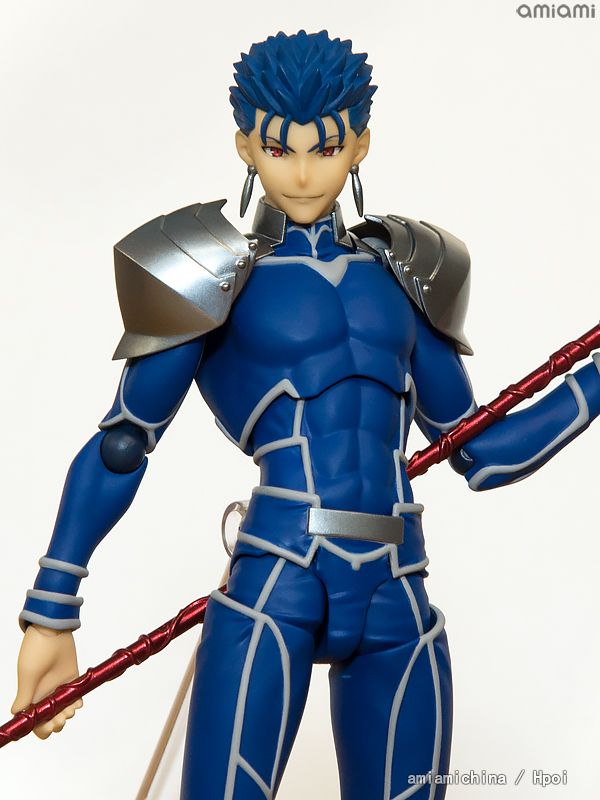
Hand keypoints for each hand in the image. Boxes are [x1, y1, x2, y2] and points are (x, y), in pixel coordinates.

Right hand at [11, 624, 82, 738]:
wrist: (53, 630)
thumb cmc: (36, 650)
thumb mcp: (28, 674)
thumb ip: (25, 695)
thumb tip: (16, 714)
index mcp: (31, 695)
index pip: (34, 721)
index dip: (41, 728)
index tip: (49, 726)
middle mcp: (45, 694)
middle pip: (51, 718)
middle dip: (57, 723)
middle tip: (62, 718)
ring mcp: (59, 687)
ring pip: (64, 710)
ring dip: (67, 714)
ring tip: (70, 709)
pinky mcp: (72, 678)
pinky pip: (75, 696)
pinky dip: (76, 702)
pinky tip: (78, 702)